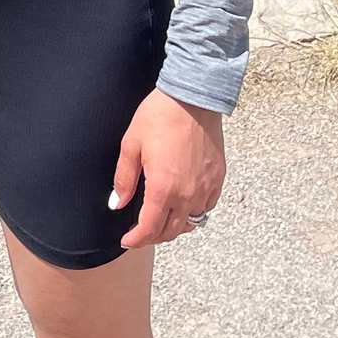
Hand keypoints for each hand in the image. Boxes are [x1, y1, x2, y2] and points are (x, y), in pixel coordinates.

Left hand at [110, 88, 225, 249]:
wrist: (192, 97)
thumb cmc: (159, 117)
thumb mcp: (131, 145)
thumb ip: (124, 179)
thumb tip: (118, 203)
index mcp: (163, 188)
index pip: (149, 229)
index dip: (136, 240)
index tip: (127, 240)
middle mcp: (187, 194)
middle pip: (171, 231)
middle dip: (153, 237)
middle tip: (140, 232)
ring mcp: (206, 187)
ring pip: (191, 222)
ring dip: (175, 226)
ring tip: (162, 219)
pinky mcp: (218, 177)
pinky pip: (207, 206)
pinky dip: (194, 211)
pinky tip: (184, 203)